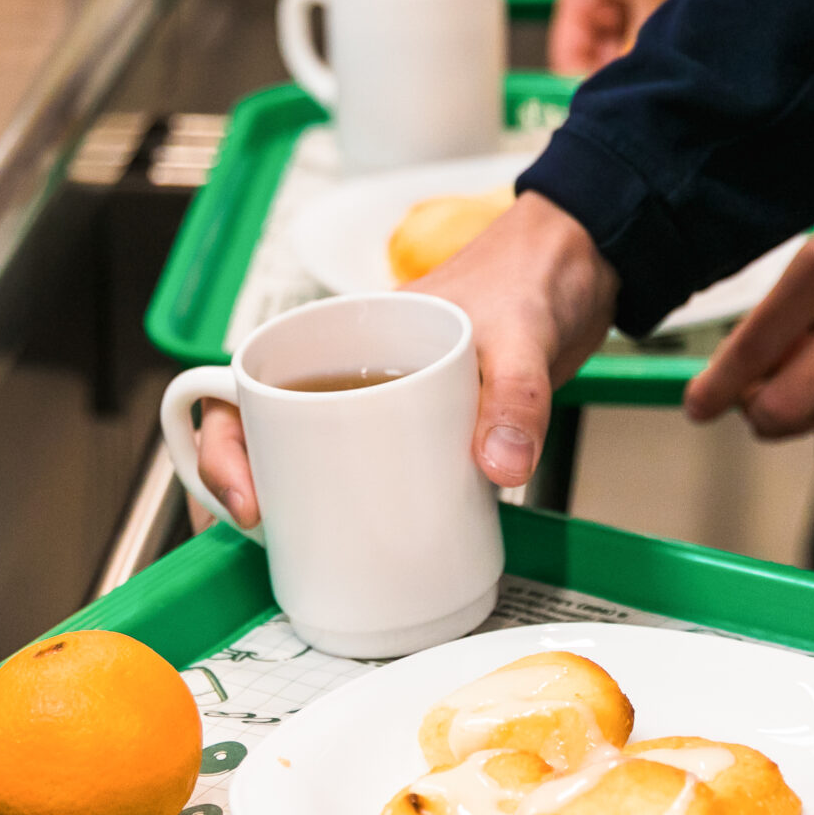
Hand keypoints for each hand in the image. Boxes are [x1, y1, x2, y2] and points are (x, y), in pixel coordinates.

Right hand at [193, 194, 618, 522]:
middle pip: (273, 428)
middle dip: (253, 486)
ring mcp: (392, 400)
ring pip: (323, 456)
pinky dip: (371, 507)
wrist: (586, 263)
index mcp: (349, 329)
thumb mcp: (521, 332)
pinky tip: (378, 543)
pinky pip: (384, 471)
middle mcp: (358, 367)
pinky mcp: (432, 428)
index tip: (247, 495)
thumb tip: (498, 466)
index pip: (253, 380)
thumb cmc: (534, 271)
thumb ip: (514, 396)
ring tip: (311, 551)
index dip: (227, 441)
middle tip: (265, 533)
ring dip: (308, 503)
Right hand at [551, 0, 716, 73]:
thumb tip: (630, 84)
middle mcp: (594, 6)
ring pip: (618, 56)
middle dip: (615, 71)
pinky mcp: (645, 14)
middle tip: (644, 79)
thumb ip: (635, 38)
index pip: (566, 53)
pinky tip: (668, 53)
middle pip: (592, 59)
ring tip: (660, 63)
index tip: (613, 94)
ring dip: (636, 62)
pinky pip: (639, 46)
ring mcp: (619, 11)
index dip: (585, 77)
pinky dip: (650, 53)